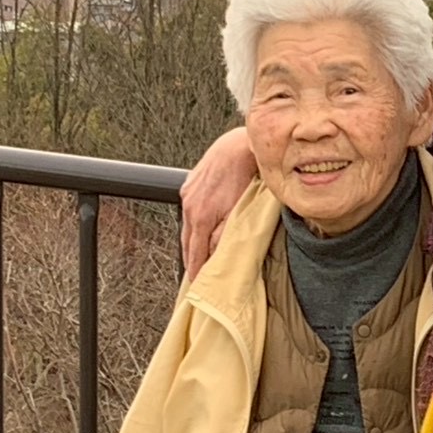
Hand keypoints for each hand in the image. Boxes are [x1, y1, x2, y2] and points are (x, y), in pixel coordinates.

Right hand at [179, 127, 257, 274]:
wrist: (239, 146)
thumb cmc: (245, 176)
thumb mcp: (239, 212)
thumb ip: (224, 235)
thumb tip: (214, 254)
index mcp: (200, 217)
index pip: (194, 253)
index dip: (195, 272)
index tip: (196, 286)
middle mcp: (189, 206)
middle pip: (186, 242)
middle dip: (190, 260)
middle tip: (195, 277)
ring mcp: (187, 194)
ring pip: (187, 226)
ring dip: (191, 242)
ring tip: (197, 256)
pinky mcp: (189, 184)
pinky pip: (189, 211)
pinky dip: (193, 223)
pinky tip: (200, 227)